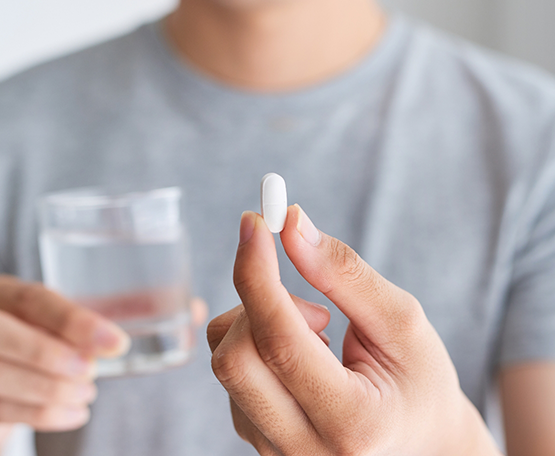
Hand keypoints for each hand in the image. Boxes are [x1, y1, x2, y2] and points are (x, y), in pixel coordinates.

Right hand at [0, 275, 208, 442]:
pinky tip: (72, 414)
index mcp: (11, 291)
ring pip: (1, 381)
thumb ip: (126, 304)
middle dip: (52, 363)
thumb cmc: (55, 320)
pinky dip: (40, 416)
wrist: (7, 341)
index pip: (37, 300)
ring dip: (48, 395)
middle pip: (8, 341)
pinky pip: (1, 411)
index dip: (76, 323)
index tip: (118, 345)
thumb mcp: (77, 305)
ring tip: (85, 395)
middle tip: (91, 377)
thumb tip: (195, 308)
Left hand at [208, 206, 501, 455]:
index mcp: (352, 422)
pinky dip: (257, 342)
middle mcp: (302, 449)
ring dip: (261, 323)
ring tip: (320, 335)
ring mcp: (273, 451)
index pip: (281, 341)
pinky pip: (231, 374)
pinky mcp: (256, 439)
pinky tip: (301, 355)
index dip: (258, 274)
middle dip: (260, 302)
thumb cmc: (419, 380)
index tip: (253, 223)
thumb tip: (291, 225)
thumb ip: (344, 273)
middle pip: (235, 357)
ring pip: (226, 361)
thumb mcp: (401, 321)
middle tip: (314, 303)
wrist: (419, 441)